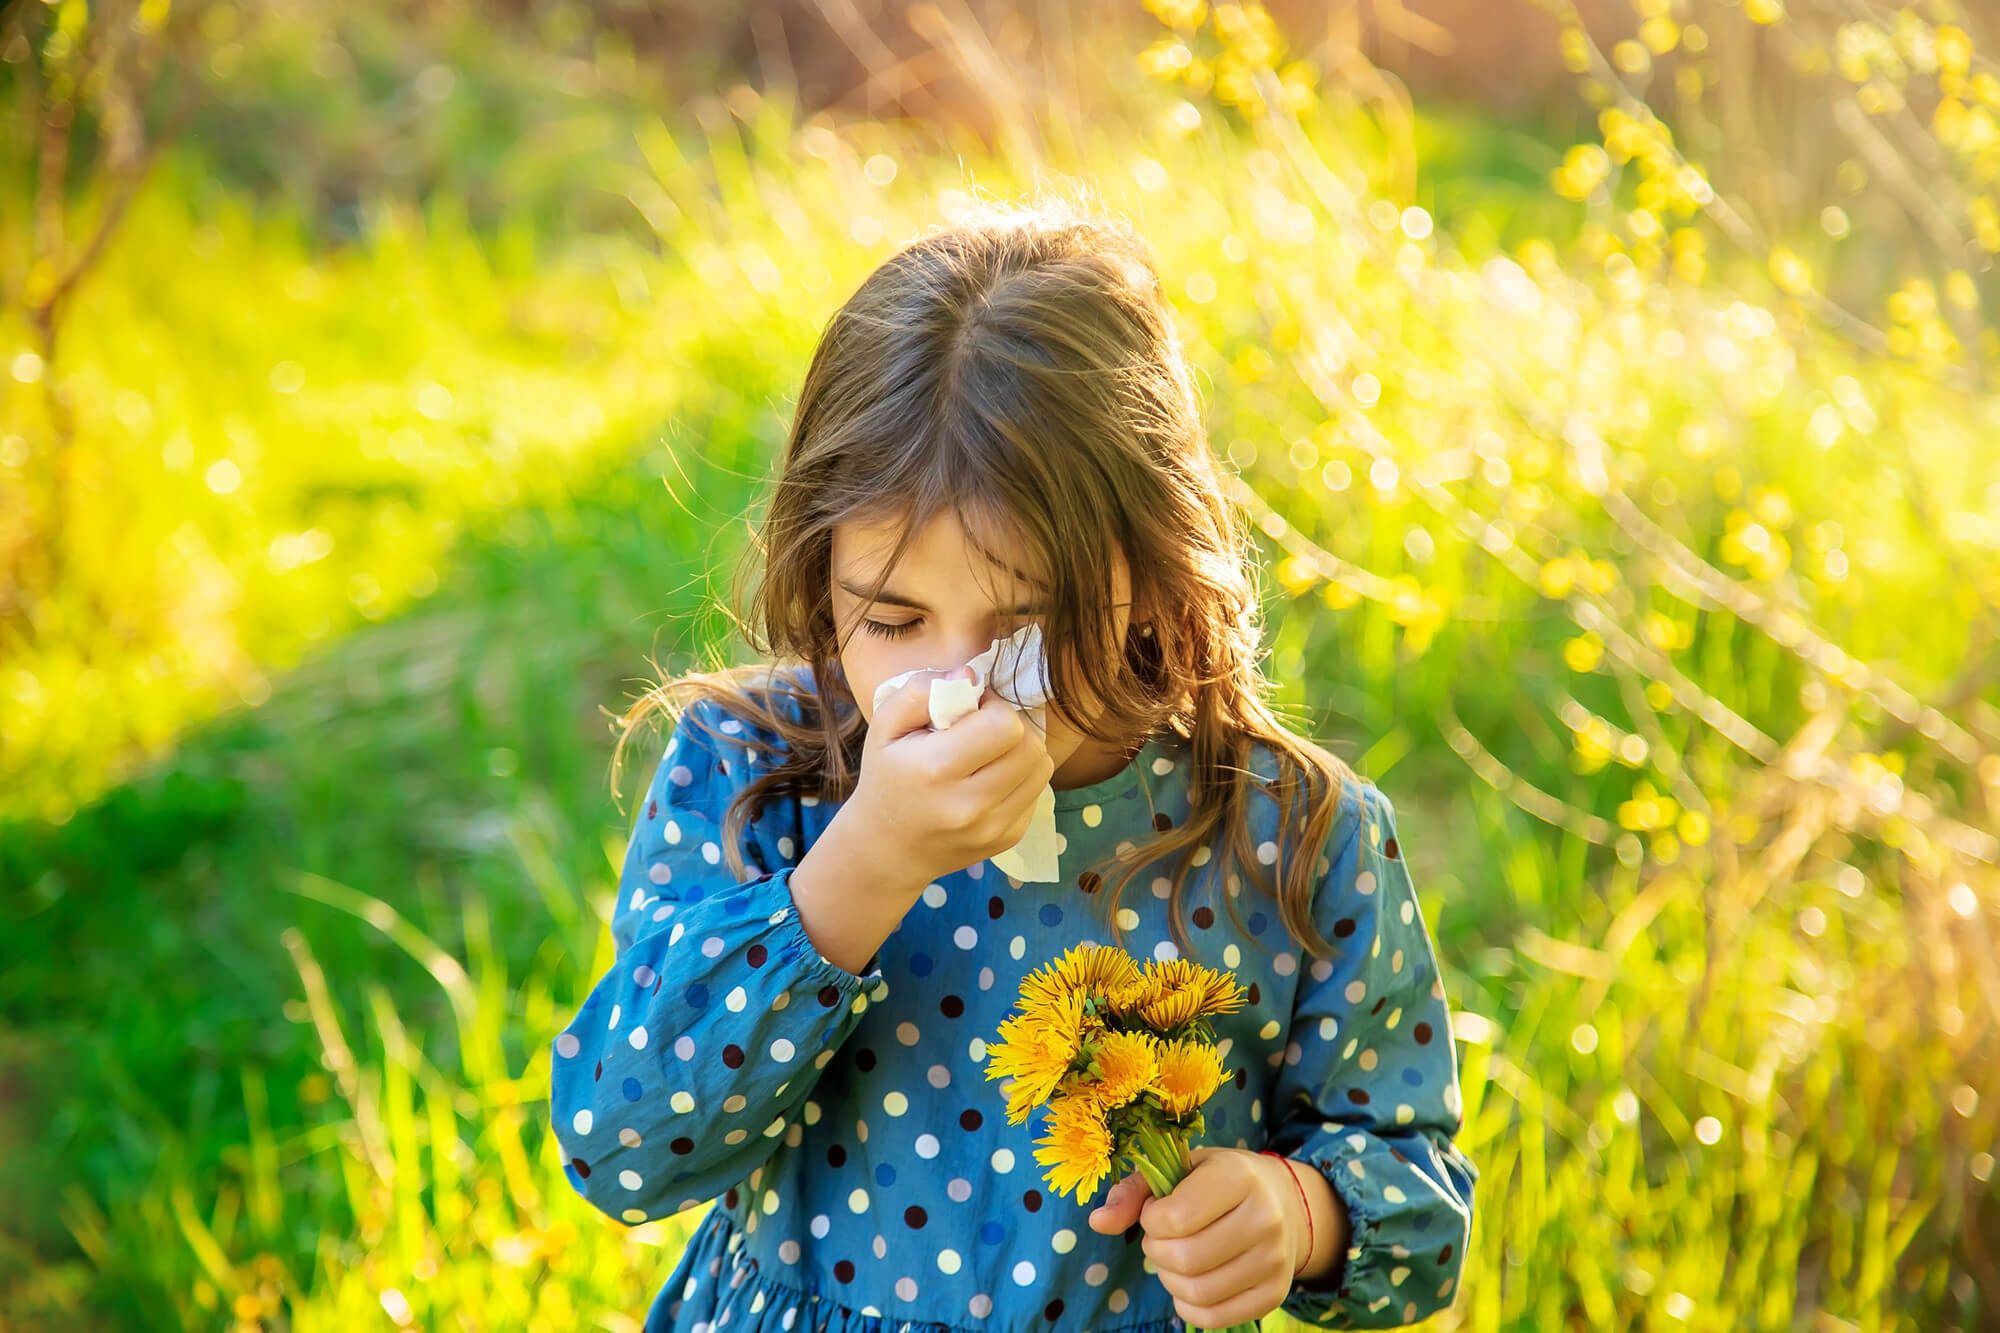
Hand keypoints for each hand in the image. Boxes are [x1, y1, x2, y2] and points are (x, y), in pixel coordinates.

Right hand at [844, 667, 1054, 885]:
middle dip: (1011, 728)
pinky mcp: (1007, 840)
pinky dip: (1020, 780)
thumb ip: (920, 691)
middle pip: (1030, 746)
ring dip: (1021, 752)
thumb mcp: (884, 727)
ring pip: (1042, 768)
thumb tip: (970, 675)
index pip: (1004, 725)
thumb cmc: (886, 778)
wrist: (887, 850)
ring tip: (991, 754)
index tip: (973, 712)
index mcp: (936, 770)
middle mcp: (969, 805)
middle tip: (984, 731)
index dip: (993, 708)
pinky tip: (991, 781)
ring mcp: (991, 828)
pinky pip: (1036, 793)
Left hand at [1087, 1148, 1307, 1328]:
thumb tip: (1097, 1222)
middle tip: (1161, 1238)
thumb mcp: (1178, 1169)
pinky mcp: (1275, 1293)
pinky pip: (1214, 1317)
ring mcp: (1275, 1259)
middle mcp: (1265, 1217)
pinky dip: (1187, 1304)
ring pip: (1198, 1291)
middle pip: (1185, 1259)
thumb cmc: (1217, 1181)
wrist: (1282, 1204)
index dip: (1151, 1220)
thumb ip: (1134, 1192)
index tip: (1156, 1211)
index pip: (1177, 1217)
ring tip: (1174, 1258)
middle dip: (1157, 1251)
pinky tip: (1188, 1281)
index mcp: (1239, 1176)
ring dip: (1169, 1279)